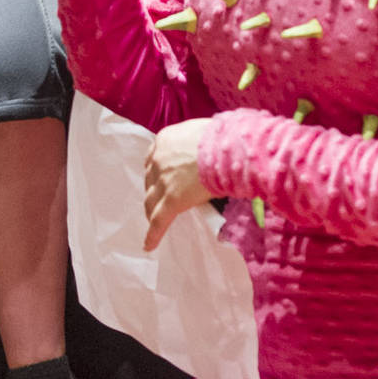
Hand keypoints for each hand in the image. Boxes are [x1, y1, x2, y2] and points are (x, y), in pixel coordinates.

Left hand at [143, 119, 214, 249]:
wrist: (229, 149)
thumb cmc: (225, 137)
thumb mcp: (204, 132)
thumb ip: (197, 143)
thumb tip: (207, 150)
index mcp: (166, 140)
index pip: (154, 158)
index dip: (157, 170)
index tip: (161, 178)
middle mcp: (159, 159)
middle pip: (150, 179)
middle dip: (156, 189)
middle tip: (163, 199)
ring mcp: (164, 181)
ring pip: (151, 201)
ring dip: (152, 211)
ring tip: (154, 222)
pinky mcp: (172, 201)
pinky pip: (159, 221)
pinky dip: (153, 235)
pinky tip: (149, 246)